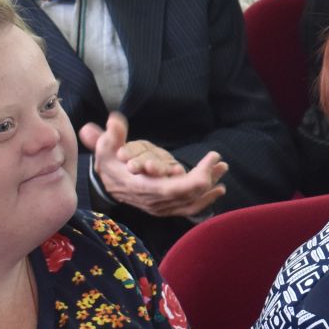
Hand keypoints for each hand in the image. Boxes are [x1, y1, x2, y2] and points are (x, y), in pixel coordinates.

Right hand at [80, 112, 228, 216]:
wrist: (108, 183)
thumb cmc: (109, 162)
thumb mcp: (106, 146)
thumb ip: (112, 134)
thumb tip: (115, 120)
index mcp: (139, 186)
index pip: (168, 189)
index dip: (190, 180)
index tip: (207, 163)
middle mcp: (152, 200)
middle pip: (185, 194)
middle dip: (206, 178)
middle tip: (220, 162)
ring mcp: (161, 206)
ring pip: (191, 200)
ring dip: (210, 185)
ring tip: (222, 167)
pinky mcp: (167, 208)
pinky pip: (190, 208)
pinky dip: (206, 200)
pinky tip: (219, 189)